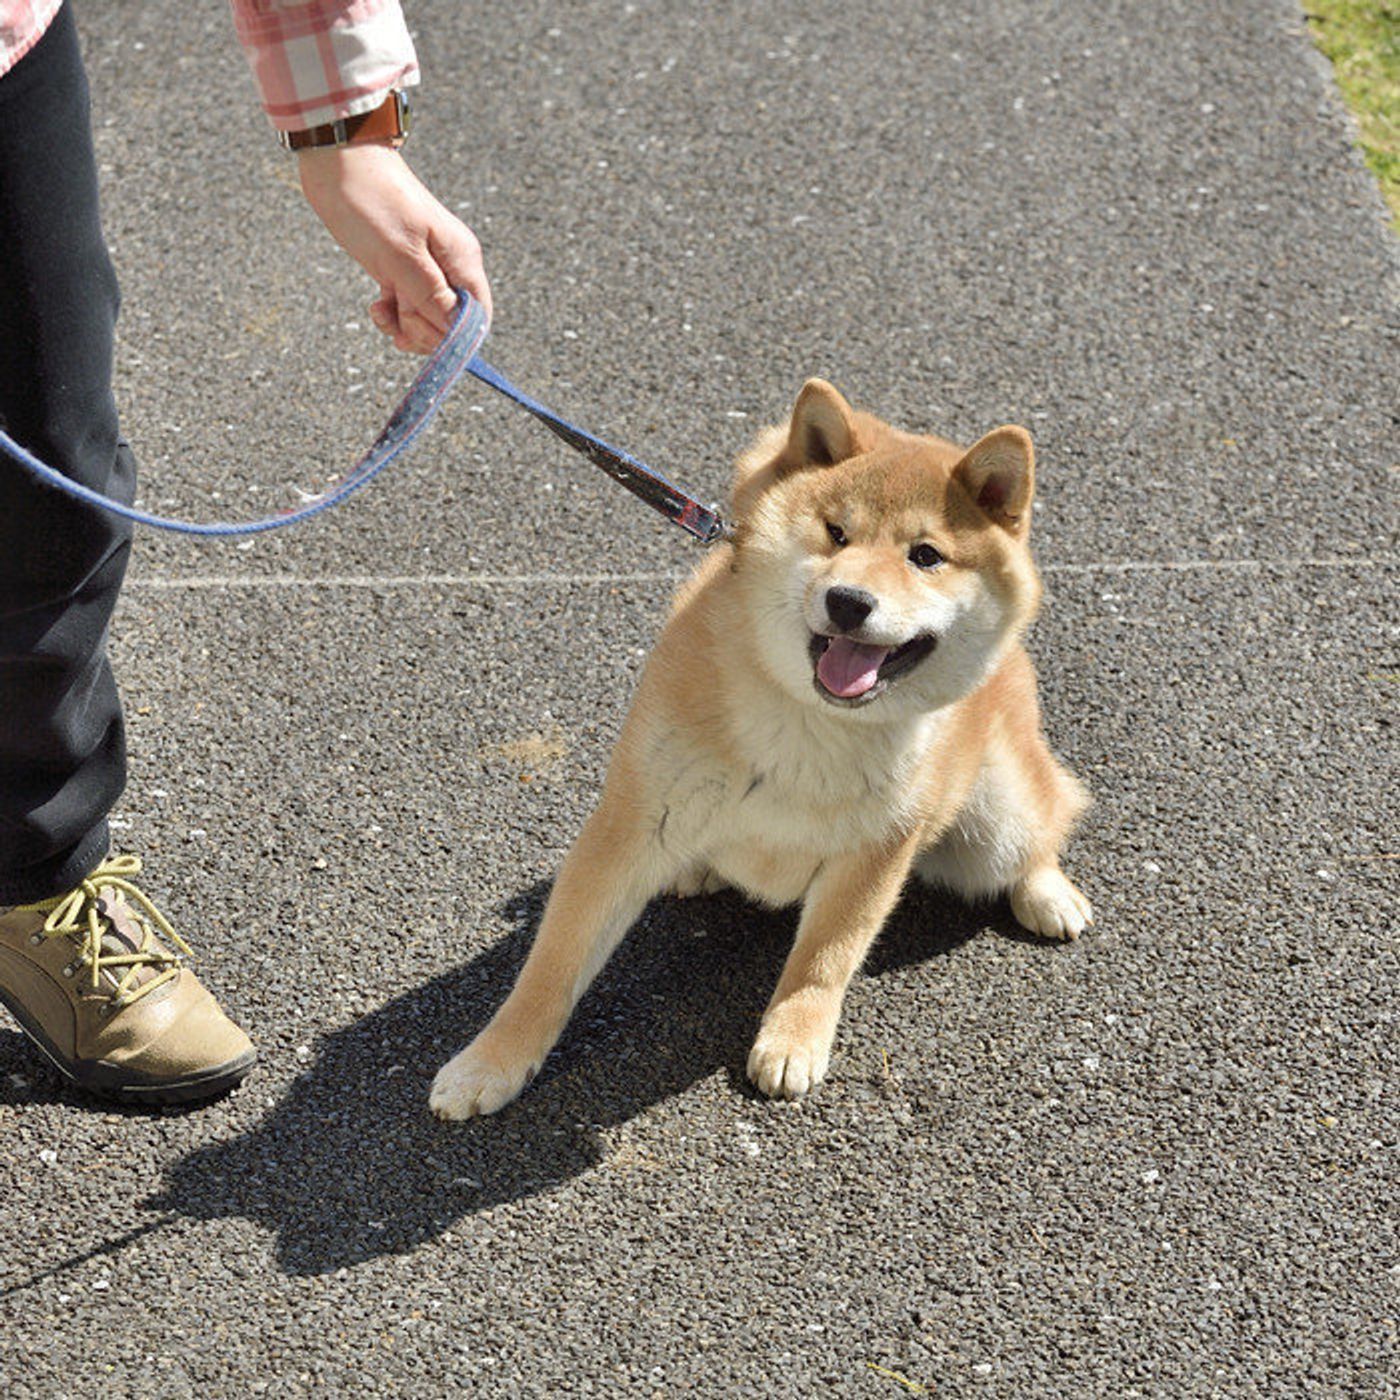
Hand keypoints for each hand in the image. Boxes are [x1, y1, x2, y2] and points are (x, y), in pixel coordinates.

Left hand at [297, 142, 491, 352]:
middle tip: (397, 309)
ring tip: (381, 309)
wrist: (336, 160)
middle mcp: (450, 267)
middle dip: (424, 329)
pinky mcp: (403, 270)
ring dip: (405, 325)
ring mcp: (427, 270)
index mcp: (462, 259)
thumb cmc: (371, 199)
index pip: (477, 317)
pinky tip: (377, 305)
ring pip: (428, 319)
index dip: (454, 336)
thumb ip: (431, 297)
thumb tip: (456, 335)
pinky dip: (394, 316)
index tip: (420, 330)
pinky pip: (408, 308)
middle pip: (452, 323)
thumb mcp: (400, 254)